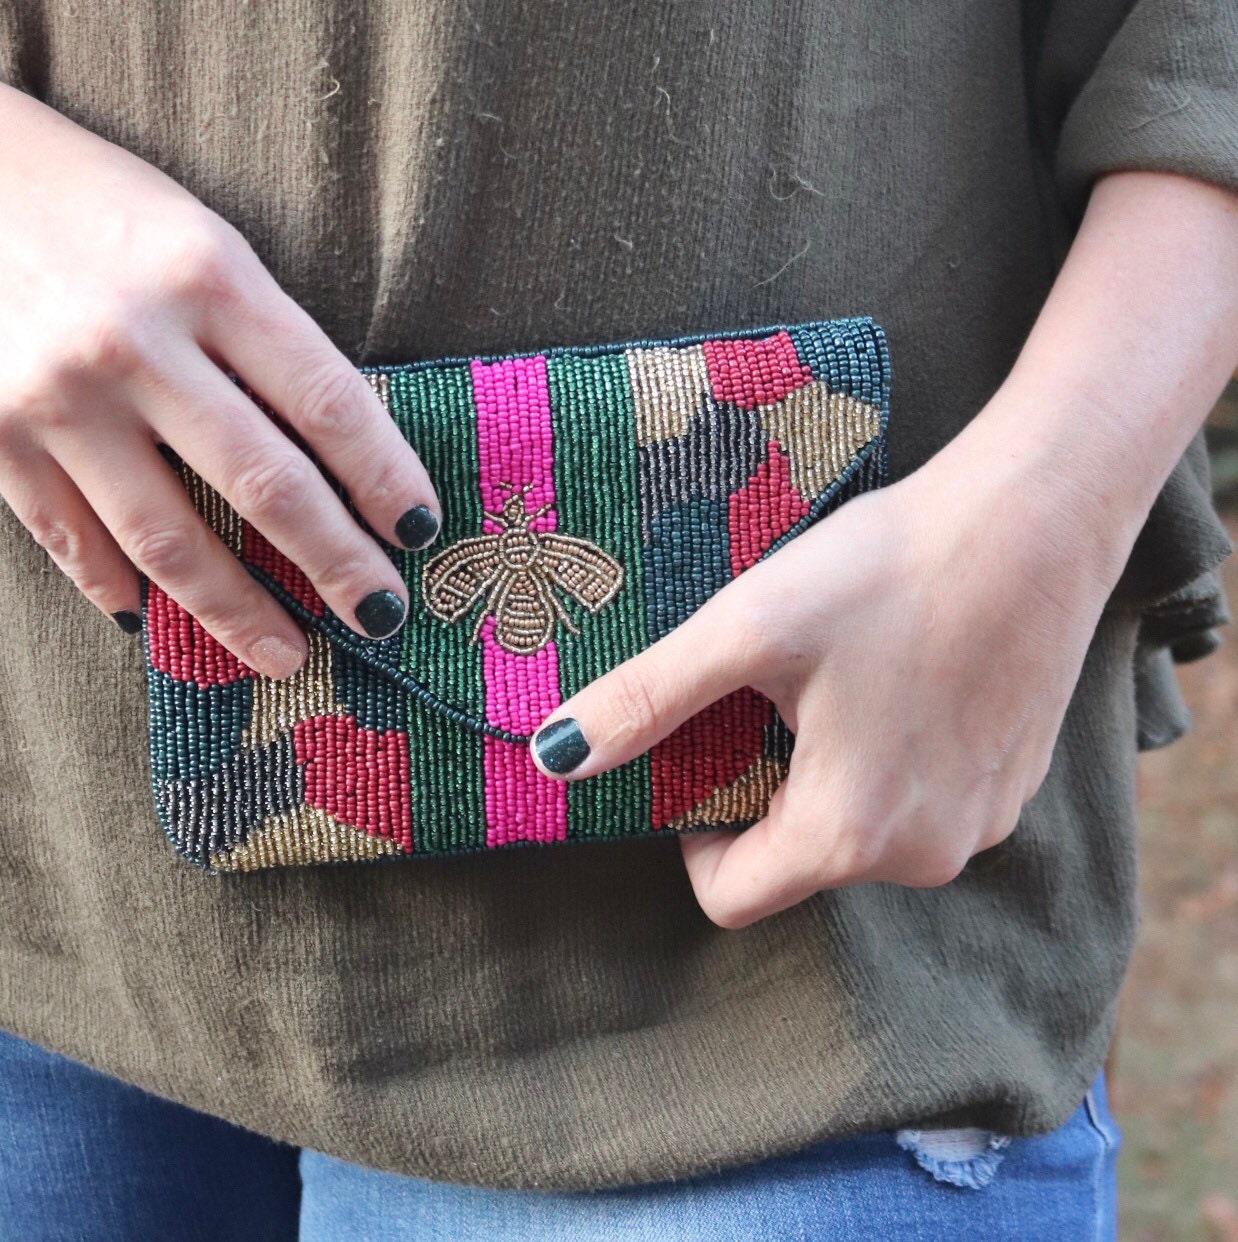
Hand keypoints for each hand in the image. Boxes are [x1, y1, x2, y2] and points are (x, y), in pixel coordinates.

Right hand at [0, 75, 440, 678]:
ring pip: (170, 538)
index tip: (420, 530)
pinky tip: (161, 621)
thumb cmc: (106, 212)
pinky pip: (72, 539)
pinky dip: (122, 589)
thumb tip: (339, 463)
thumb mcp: (207, 246)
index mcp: (210, 278)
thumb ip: (267, 345)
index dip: (385, 480)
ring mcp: (57, 397)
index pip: (327, 404)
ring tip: (287, 654)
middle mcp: (135, 342)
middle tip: (383, 617)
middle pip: (265, 485)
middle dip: (338, 565)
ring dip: (238, 611)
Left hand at [529, 170, 1237, 927]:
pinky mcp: (1010, 788)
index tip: (695, 755)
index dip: (690, 833)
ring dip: (822, 772)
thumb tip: (553, 758)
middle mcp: (922, 855)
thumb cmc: (890, 570)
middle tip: (760, 696)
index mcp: (849, 835)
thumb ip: (646, 700)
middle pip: (795, 859)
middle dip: (759, 791)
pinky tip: (893, 676)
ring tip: (829, 679)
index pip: (728, 895)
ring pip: (857, 829)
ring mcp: (978, 825)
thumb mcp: (747, 631)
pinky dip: (885, 758)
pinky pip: (917, 802)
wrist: (1039, 516)